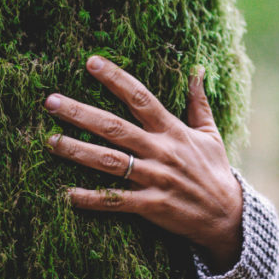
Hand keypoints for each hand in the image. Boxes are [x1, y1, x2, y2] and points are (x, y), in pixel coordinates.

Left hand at [44, 55, 242, 272]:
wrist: (227, 216)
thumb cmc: (214, 172)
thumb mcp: (210, 134)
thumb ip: (198, 103)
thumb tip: (197, 69)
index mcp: (173, 131)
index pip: (140, 98)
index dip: (116, 79)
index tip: (91, 62)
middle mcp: (161, 151)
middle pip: (115, 128)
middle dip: (81, 113)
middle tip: (52, 102)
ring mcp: (155, 179)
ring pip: (110, 162)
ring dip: (78, 151)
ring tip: (51, 141)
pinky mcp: (151, 206)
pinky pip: (116, 201)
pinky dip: (92, 198)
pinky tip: (67, 193)